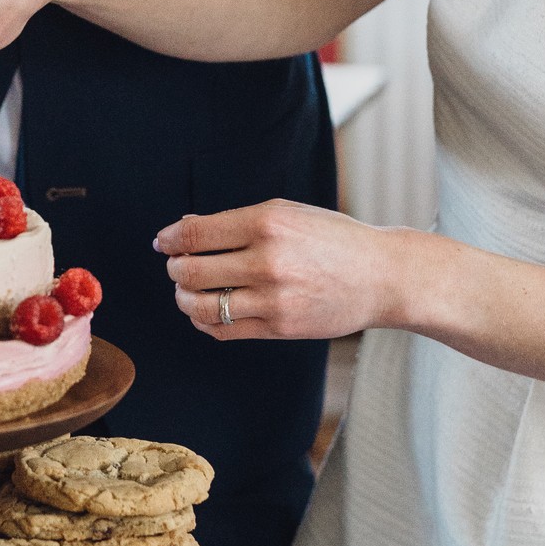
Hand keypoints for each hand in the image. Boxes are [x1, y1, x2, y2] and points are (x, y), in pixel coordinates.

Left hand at [154, 200, 398, 341]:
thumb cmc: (331, 239)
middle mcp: (267, 261)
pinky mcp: (279, 328)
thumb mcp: (286, 214)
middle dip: (175, 268)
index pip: (195, 234)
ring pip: (201, 306)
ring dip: (184, 298)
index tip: (164, 242)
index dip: (171, 239)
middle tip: (177, 266)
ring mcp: (273, 299)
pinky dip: (204, 322)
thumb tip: (182, 231)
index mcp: (267, 223)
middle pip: (191, 271)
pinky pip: (223, 331)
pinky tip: (206, 311)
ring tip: (187, 291)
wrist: (381, 276)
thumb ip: (235, 222)